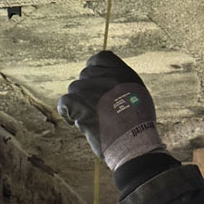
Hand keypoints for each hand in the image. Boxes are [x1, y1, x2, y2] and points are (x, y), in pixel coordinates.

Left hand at [58, 50, 165, 169]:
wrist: (133, 144)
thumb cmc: (138, 128)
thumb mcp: (139, 98)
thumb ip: (122, 85)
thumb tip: (110, 86)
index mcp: (122, 73)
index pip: (99, 59)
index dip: (95, 72)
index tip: (97, 86)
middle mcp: (105, 77)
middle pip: (85, 76)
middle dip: (88, 91)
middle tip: (96, 110)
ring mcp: (91, 90)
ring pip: (74, 89)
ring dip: (79, 103)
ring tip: (90, 119)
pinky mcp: (79, 105)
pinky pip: (64, 102)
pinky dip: (66, 112)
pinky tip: (73, 120)